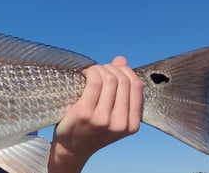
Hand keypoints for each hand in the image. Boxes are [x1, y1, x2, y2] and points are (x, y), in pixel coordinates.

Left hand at [48, 56, 142, 172]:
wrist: (72, 148)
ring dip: (100, 69)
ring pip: (109, 79)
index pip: (137, 86)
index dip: (126, 71)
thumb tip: (122, 60)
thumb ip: (121, 90)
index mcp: (132, 124)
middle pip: (123, 81)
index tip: (115, 69)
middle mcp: (120, 123)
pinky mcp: (85, 113)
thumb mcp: (114, 115)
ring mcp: (102, 119)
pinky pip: (94, 82)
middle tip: (100, 69)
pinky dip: (91, 72)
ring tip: (92, 71)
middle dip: (111, 68)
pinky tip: (84, 73)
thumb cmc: (92, 129)